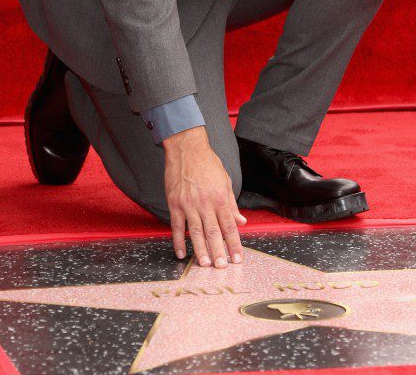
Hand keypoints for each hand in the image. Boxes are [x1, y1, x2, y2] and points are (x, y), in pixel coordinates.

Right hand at [164, 126, 246, 266]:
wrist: (187, 148)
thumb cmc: (208, 163)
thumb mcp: (225, 181)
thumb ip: (231, 204)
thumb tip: (241, 221)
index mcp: (220, 198)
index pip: (229, 226)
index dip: (234, 244)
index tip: (238, 258)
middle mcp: (205, 203)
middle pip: (213, 232)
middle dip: (219, 252)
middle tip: (222, 267)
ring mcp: (188, 204)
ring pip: (195, 233)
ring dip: (200, 250)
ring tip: (205, 265)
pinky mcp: (175, 203)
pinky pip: (176, 226)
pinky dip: (178, 241)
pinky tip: (181, 253)